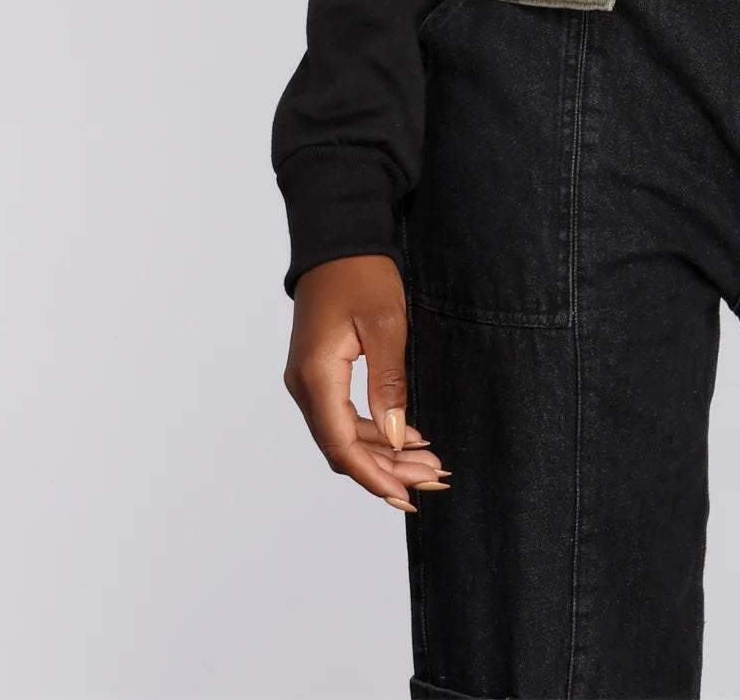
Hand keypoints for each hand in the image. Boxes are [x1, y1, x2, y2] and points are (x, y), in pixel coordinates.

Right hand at [283, 253, 450, 512]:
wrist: (337, 241)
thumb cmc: (361, 274)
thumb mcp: (385, 324)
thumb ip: (389, 382)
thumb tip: (395, 437)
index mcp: (316, 376)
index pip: (341, 445)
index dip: (374, 476)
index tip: (407, 497)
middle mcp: (304, 386)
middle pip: (343, 448)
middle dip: (389, 469)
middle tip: (435, 479)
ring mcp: (308, 382)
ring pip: (344, 436)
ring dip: (384, 453)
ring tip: (430, 463)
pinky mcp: (319, 375)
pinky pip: (344, 417)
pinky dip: (375, 432)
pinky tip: (408, 437)